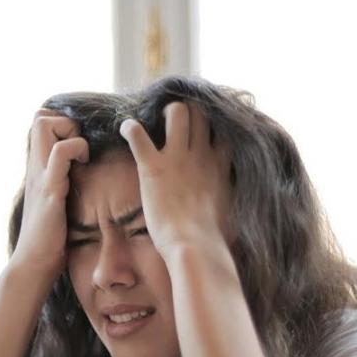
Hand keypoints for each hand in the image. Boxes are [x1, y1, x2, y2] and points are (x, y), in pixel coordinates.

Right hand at [10, 109, 88, 281]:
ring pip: (44, 125)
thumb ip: (61, 184)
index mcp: (37, 169)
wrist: (34, 264)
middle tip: (80, 147)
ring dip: (70, 132)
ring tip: (82, 156)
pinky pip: (59, 154)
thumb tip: (81, 177)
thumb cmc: (49, 239)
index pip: (40, 122)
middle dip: (65, 122)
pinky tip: (83, 166)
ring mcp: (40, 176)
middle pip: (40, 116)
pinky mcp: (49, 189)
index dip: (61, 123)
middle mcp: (35, 167)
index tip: (79, 144)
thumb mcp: (55, 203)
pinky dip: (76, 150)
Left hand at [119, 101, 231, 260]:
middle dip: (189, 111)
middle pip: (201, 112)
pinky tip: (126, 129)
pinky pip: (137, 135)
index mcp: (220, 166)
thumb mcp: (231, 213)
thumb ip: (230, 200)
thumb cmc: (213, 239)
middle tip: (175, 121)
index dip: (214, 124)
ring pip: (177, 112)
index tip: (204, 129)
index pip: (224, 130)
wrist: (195, 246)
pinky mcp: (153, 167)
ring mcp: (177, 158)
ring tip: (156, 121)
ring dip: (165, 112)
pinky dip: (129, 128)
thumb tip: (231, 209)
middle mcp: (201, 155)